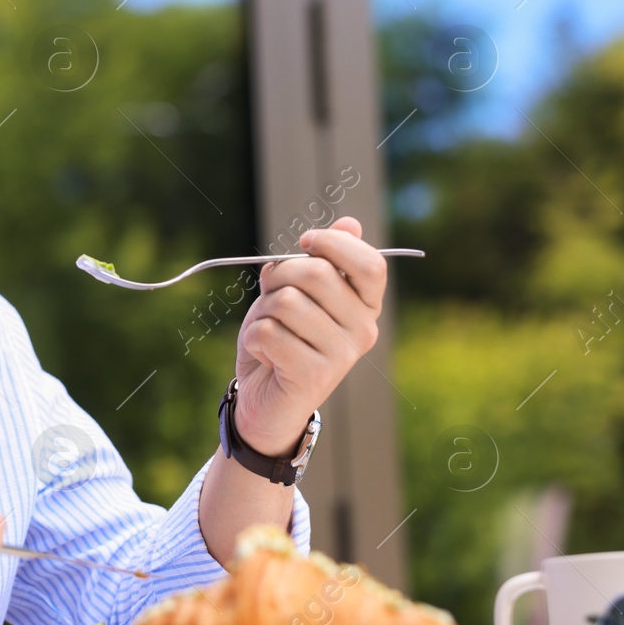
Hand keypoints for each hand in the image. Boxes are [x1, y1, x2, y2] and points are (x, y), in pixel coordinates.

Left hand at [232, 216, 386, 455]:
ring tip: (268, 331)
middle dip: (279, 275)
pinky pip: (269, 332)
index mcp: (365, 306)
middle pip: (317, 274)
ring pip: (286, 302)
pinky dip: (254, 338)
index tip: (305, 242)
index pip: (369, 263)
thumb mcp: (296, 292)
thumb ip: (321, 261)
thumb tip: (351, 223)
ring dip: (262, 311)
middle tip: (270, 296)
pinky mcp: (314, 377)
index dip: (334, 243)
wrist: (264, 401)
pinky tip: (265, 355)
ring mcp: (342, 355)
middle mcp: (363, 330)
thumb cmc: (281, 339)